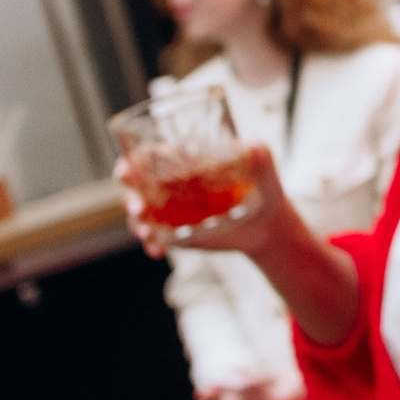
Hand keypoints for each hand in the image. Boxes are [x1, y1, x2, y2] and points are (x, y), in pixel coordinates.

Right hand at [117, 145, 293, 259]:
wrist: (270, 224)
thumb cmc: (263, 188)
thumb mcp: (264, 167)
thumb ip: (258, 154)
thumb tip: (251, 148)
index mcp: (186, 162)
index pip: (151, 156)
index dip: (134, 161)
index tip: (129, 169)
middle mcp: (172, 185)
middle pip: (137, 186)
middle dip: (130, 195)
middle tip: (138, 207)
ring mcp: (172, 211)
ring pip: (142, 215)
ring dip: (137, 224)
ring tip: (148, 233)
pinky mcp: (177, 233)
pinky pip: (156, 239)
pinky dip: (152, 245)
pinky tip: (158, 251)